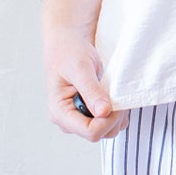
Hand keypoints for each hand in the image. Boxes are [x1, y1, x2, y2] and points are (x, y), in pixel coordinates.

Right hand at [44, 27, 128, 142]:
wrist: (69, 40)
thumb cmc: (69, 50)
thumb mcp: (80, 67)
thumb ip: (91, 91)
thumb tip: (104, 112)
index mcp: (59, 112)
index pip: (90, 132)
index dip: (108, 120)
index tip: (115, 101)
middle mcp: (68, 120)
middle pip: (100, 134)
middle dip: (113, 116)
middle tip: (115, 92)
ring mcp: (79, 118)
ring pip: (107, 130)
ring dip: (116, 113)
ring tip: (111, 90)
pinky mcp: (89, 114)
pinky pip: (109, 122)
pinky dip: (116, 111)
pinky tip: (111, 93)